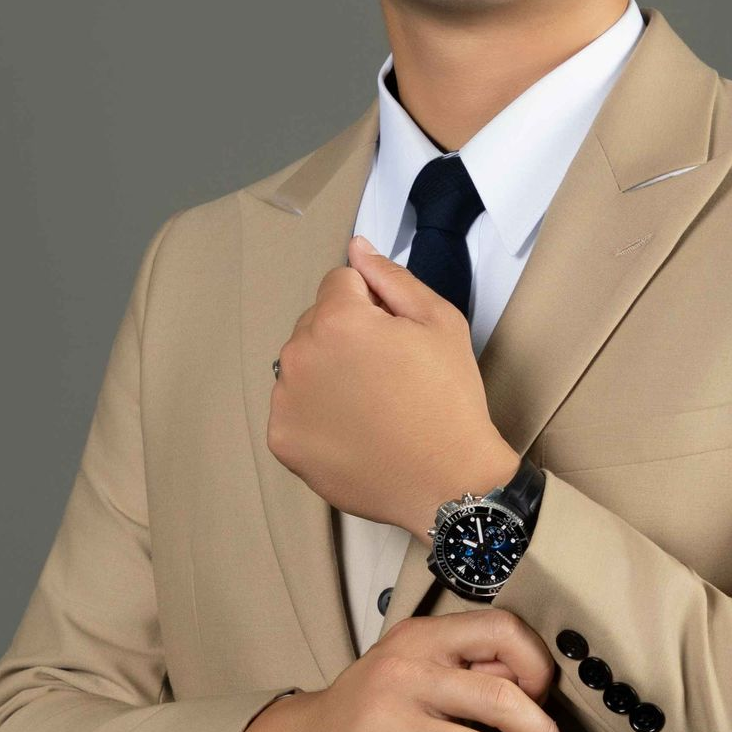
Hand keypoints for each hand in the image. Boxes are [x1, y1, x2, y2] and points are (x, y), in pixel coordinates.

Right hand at [223, 609, 561, 731]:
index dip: (538, 667)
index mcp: (421, 637)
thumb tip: (540, 685)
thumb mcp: (415, 667)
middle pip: (501, 697)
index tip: (542, 697)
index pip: (503, 631)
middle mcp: (401, 672)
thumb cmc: (373, 709)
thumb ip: (470, 667)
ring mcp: (382, 721)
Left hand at [266, 236, 518, 539]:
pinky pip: (293, 407)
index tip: (396, 338)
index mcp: (337, 320)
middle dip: (345, 336)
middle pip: (315, 323)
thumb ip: (391, 278)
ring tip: (370, 406)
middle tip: (387, 375)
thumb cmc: (450, 400)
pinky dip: (315, 414)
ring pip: (301, 365)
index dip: (373, 304)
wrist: (448, 483)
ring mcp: (285, 401)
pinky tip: (352, 431)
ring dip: (327, 373)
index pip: (340, 282)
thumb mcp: (440, 323)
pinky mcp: (282, 440)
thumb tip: (356, 248)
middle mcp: (298, 355)